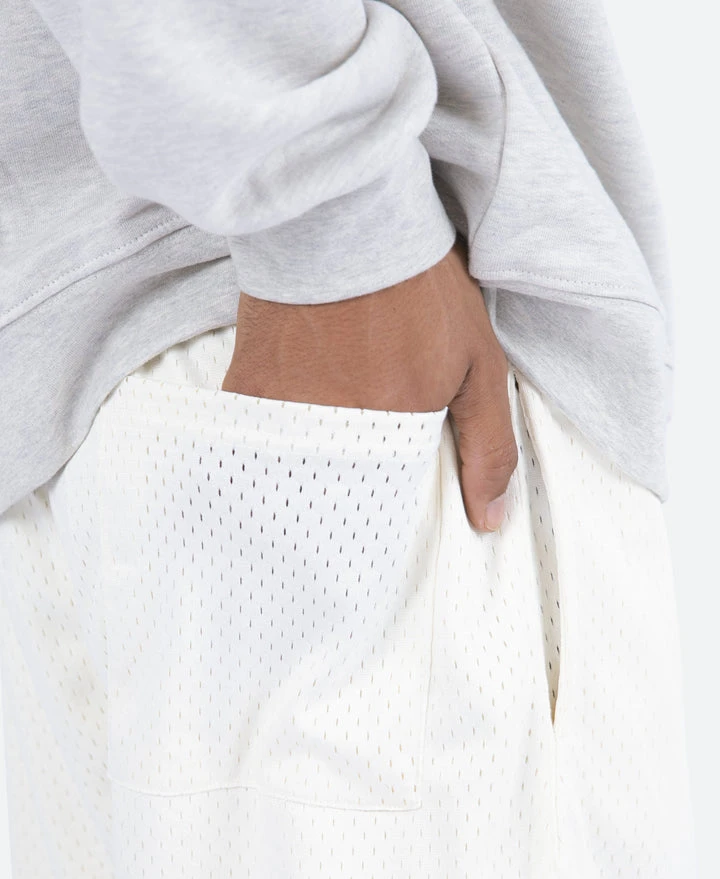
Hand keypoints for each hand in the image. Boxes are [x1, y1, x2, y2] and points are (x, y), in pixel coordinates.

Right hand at [221, 236, 517, 531]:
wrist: (343, 218)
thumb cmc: (418, 286)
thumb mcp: (478, 362)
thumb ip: (488, 446)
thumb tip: (490, 521)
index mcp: (393, 433)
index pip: (388, 508)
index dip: (391, 508)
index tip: (391, 504)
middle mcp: (334, 432)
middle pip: (338, 495)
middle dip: (350, 492)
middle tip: (359, 464)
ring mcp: (284, 413)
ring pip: (297, 472)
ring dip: (312, 467)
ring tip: (326, 436)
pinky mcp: (246, 390)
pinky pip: (257, 440)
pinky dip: (272, 442)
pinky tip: (290, 419)